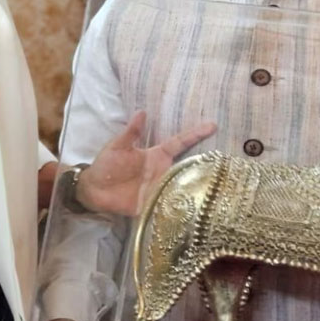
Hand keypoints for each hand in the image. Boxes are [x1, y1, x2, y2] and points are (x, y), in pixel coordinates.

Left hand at [76, 111, 215, 215]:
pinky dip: (180, 207)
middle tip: (225, 160)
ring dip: (196, 186)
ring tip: (217, 184)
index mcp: (156, 156)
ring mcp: (159, 188)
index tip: (213, 125)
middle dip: (205, 163)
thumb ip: (132, 132)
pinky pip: (170, 205)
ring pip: (183, 186)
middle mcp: (162, 172)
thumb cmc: (106, 165)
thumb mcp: (118, 146)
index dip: (195, 134)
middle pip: (188, 166)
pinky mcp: (153, 205)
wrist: (93, 190)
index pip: (180, 143)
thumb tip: (142, 111)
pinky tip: (195, 209)